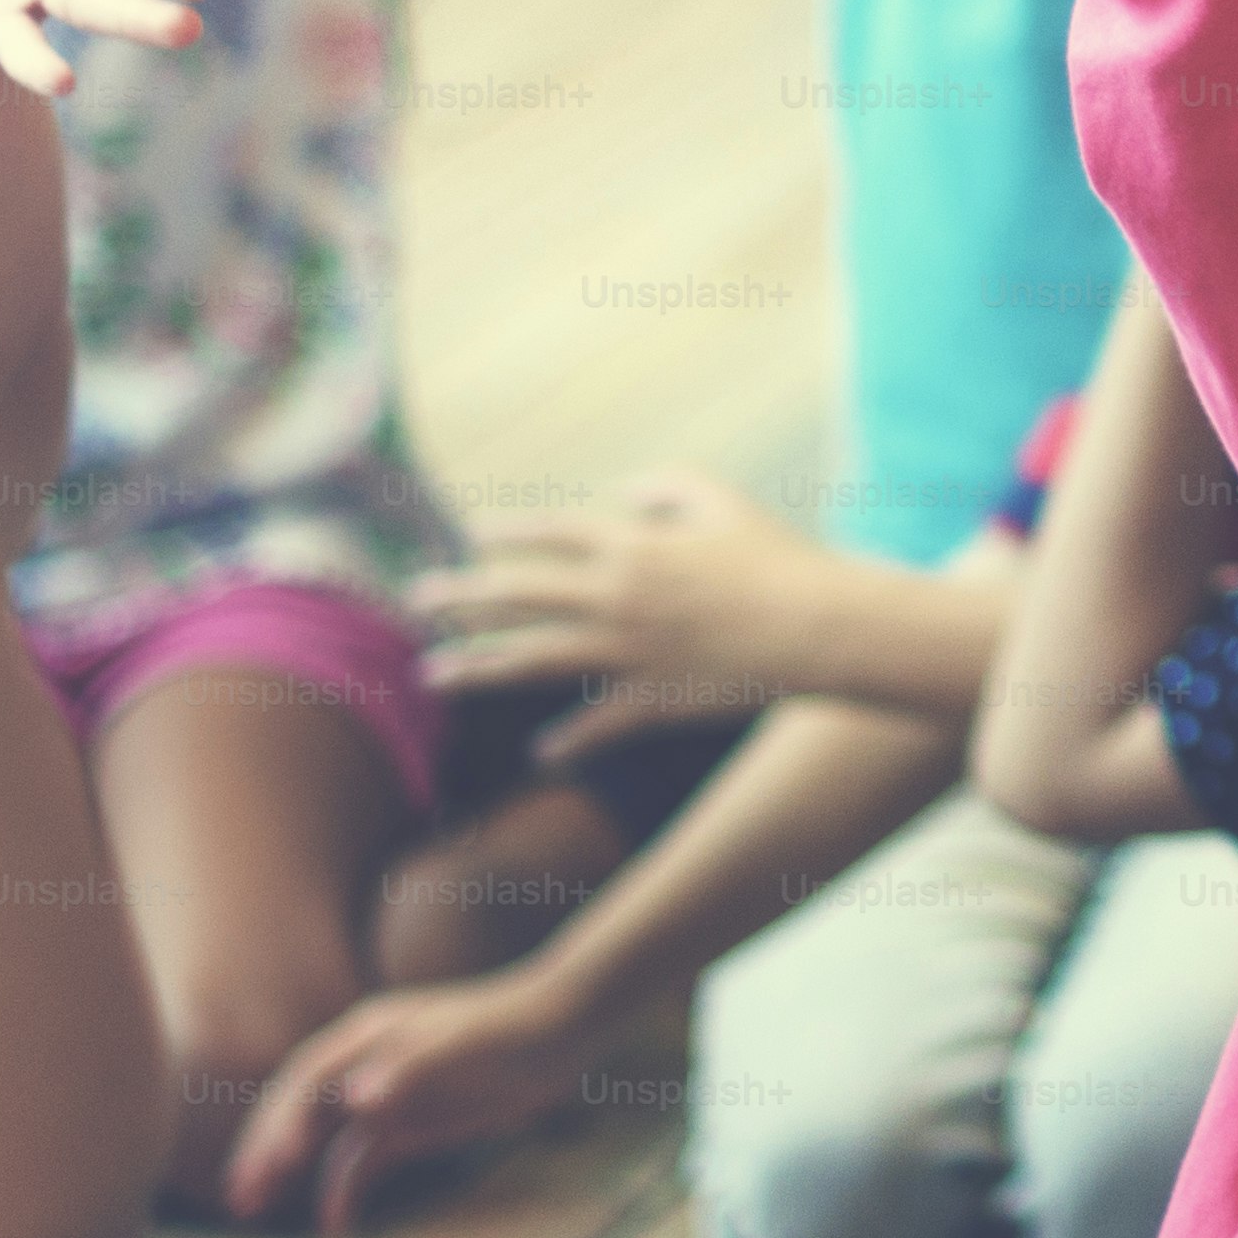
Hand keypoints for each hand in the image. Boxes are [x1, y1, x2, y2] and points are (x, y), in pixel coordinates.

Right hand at [222, 971, 604, 1234]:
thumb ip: (410, 1068)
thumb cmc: (510, 1027)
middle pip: (298, 1109)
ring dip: (287, 1172)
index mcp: (368, 1034)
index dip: (286, 1116)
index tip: (279, 1159)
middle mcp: (365, 1064)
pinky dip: (342, 1190)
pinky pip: (361, 1160)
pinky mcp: (408, 1124)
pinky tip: (332, 1225)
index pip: (307, 1078)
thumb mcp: (463, 1044)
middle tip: (239, 1194)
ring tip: (252, 1210)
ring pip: (321, 1139)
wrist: (562, 1028)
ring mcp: (385, 1096)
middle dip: (265, 1149)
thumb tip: (355, 1098)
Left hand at [416, 470, 827, 758]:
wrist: (819, 627)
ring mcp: (628, 654)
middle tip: (418, 599)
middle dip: (462, 596)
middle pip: (518, 594)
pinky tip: (540, 753)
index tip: (473, 536)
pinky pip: (597, 724)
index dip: (508, 532)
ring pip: (532, 660)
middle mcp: (616, 598)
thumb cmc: (778, 556)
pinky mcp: (653, 699)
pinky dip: (569, 742)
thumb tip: (625, 494)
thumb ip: (668, 484)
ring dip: (478, 666)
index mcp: (632, 545)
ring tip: (434, 673)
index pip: (551, 534)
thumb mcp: (724, 500)